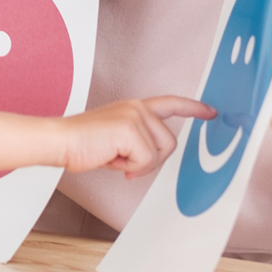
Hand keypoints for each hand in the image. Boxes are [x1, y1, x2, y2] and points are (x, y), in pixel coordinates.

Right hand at [60, 96, 212, 177]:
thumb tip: (150, 159)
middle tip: (125, 163)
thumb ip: (138, 142)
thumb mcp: (117, 140)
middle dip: (151, 160)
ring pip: (159, 153)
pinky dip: (129, 168)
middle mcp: (137, 107)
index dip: (193, 108)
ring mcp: (135, 116)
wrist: (60, 141)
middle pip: (169, 142)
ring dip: (138, 165)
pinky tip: (111, 159)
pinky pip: (145, 161)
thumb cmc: (82, 144)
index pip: (170, 103)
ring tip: (114, 157)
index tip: (211, 112)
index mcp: (134, 107)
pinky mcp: (131, 129)